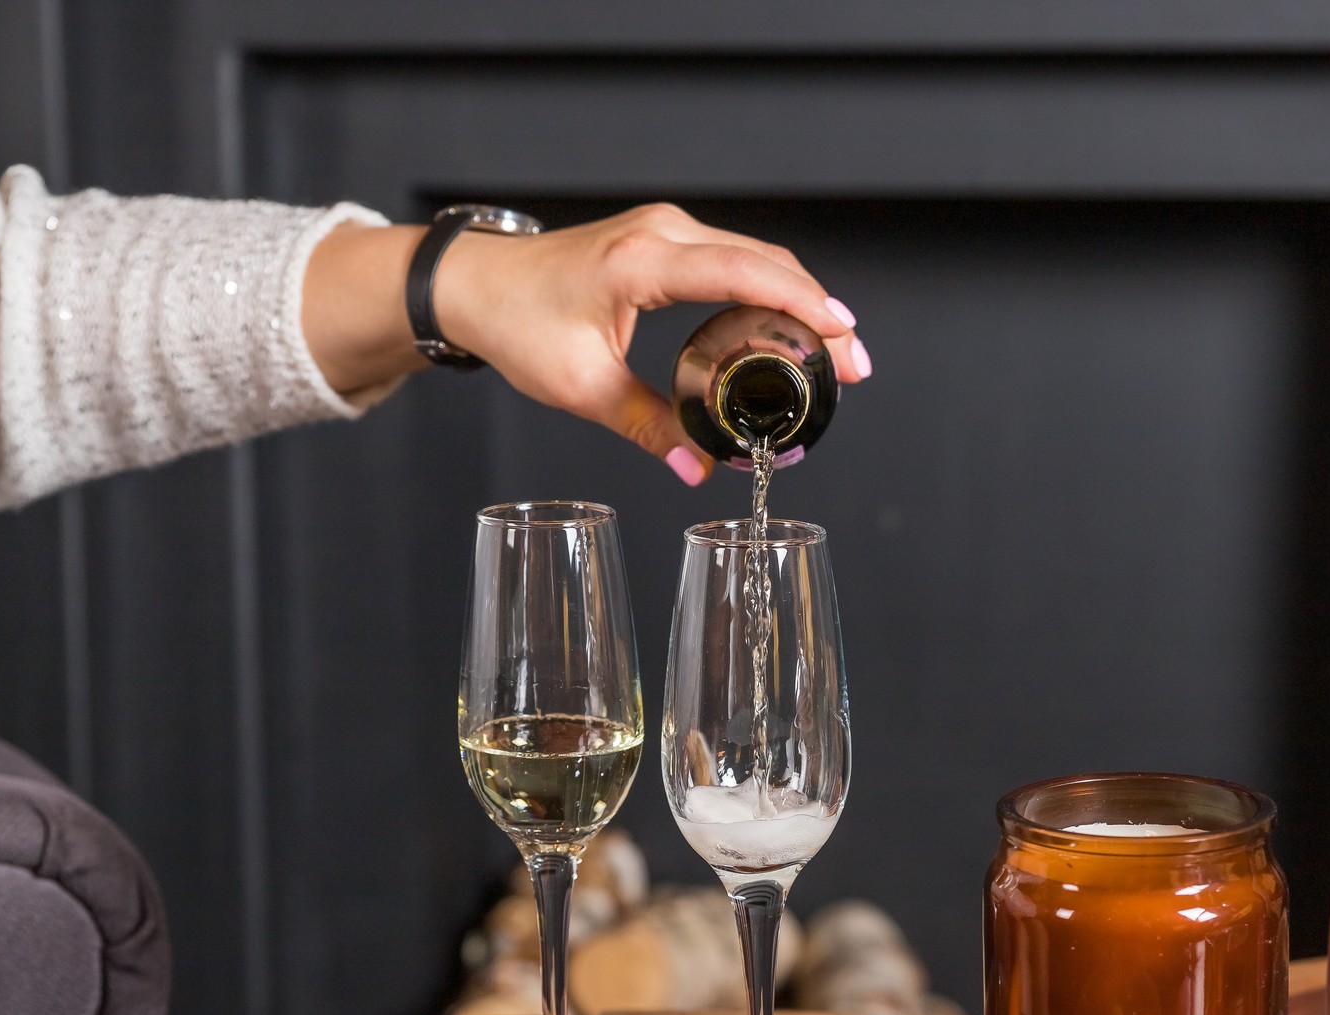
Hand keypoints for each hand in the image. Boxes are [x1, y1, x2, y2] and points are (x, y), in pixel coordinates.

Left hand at [302, 204, 869, 484]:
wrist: (474, 284)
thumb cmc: (516, 324)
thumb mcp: (583, 388)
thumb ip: (649, 429)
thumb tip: (700, 471)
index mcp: (641, 264)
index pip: (744, 274)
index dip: (802, 306)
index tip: (843, 339)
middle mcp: (661, 233)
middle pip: (766, 262)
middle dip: (818, 313)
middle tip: (855, 366)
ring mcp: (664, 229)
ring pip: (756, 255)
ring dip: (800, 299)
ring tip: (835, 352)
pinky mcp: (663, 238)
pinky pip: (734, 255)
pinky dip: (770, 287)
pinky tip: (791, 324)